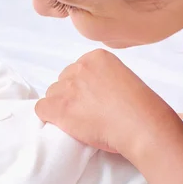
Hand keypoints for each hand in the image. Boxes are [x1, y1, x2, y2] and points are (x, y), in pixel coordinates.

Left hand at [35, 49, 173, 154]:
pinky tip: (66, 126)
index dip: (83, 89)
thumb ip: (103, 80)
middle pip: (62, 82)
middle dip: (71, 97)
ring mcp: (68, 86)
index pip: (76, 71)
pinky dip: (49, 118)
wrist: (142, 126)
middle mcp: (80, 67)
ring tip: (82, 122)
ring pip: (52, 96)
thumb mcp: (124, 81)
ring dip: (61, 109)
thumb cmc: (141, 110)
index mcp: (97, 57)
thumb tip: (89, 94)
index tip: (95, 102)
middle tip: (88, 114)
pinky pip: (40, 109)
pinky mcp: (58, 106)